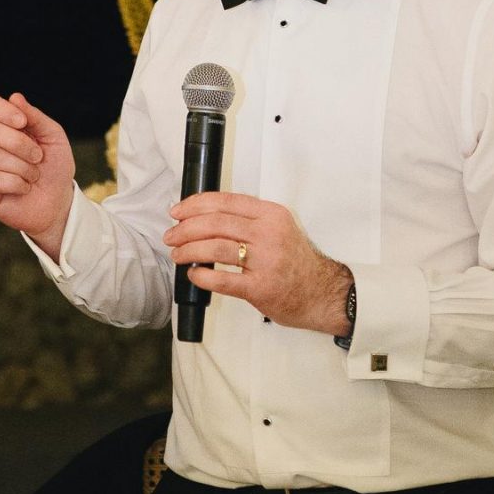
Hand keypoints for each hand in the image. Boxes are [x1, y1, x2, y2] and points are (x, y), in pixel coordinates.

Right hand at [0, 92, 76, 259]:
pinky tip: (24, 188)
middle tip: (38, 157)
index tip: (23, 122)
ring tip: (33, 176)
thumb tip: (14, 97)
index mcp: (5, 126)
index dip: (2, 110)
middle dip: (21, 144)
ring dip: (22, 168)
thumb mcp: (53, 137)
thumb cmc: (55, 167)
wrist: (58, 202)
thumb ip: (35, 116)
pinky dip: (15, 183)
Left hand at [165, 191, 348, 333]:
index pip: (225, 201)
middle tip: (171, 235)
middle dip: (186, 228)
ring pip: (216, 248)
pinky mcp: (261, 288)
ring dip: (189, 250)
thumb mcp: (278, 228)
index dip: (195, 204)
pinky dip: (203, 276)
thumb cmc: (295, 261)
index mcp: (271, 214)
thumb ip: (248, 218)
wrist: (322, 293)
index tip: (178, 211)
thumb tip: (204, 214)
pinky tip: (194, 274)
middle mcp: (269, 234)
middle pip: (216, 223)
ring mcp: (266, 261)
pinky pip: (224, 280)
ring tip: (177, 254)